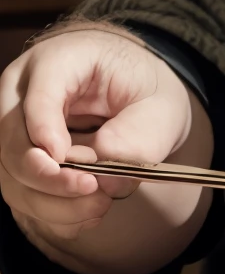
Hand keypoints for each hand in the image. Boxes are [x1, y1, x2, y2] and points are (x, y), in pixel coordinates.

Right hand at [0, 26, 197, 248]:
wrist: (133, 92)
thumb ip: (138, 136)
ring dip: (51, 201)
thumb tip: (104, 177)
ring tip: (98, 205)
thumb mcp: (160, 104)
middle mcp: (23, 93)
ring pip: (11, 174)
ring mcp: (17, 127)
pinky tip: (86, 212)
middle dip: (47, 175)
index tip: (64, 157)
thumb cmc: (142, 89)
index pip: (37, 95)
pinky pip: (22, 193)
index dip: (44, 128)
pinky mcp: (22, 159)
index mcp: (58, 62)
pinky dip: (51, 211)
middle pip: (12, 140)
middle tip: (90, 188)